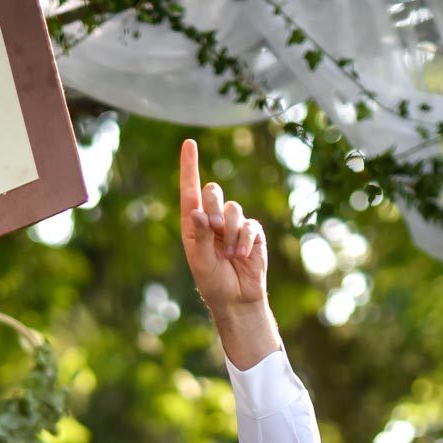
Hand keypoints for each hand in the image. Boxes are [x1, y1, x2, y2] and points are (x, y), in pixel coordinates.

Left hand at [179, 138, 268, 316]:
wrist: (237, 299)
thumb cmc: (213, 282)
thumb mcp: (200, 261)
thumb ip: (198, 236)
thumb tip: (196, 212)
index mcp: (194, 224)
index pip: (190, 191)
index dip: (189, 166)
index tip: (189, 143)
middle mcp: (212, 220)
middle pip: (213, 192)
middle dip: (214, 207)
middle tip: (216, 229)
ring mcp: (234, 225)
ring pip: (233, 208)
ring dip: (231, 231)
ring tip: (230, 254)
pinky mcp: (253, 233)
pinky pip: (250, 224)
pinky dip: (245, 239)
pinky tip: (241, 255)